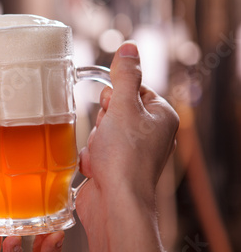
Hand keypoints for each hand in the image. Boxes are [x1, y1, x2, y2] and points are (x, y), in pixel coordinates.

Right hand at [76, 41, 178, 251]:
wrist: (115, 204)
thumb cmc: (124, 156)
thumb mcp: (124, 107)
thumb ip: (125, 76)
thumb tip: (129, 47)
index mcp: (161, 117)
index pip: (134, 90)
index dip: (117, 97)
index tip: (112, 108)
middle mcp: (150, 135)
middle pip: (115, 111)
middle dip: (103, 122)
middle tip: (107, 136)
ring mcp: (132, 154)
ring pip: (101, 131)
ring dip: (94, 141)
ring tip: (101, 156)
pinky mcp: (115, 168)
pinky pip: (95, 151)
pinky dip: (90, 157)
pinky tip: (95, 168)